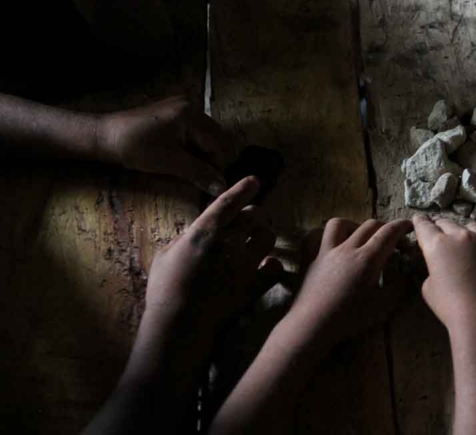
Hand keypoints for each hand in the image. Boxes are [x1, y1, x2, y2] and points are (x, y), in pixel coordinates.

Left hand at [98, 96, 229, 195]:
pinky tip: (186, 160)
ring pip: (209, 136)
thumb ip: (199, 173)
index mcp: (192, 115)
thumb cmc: (136, 148)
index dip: (219, 166)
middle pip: (218, 137)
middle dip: (215, 160)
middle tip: (205, 179)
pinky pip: (196, 132)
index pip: (220, 143)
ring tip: (195, 172)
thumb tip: (222, 187)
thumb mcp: (170, 163)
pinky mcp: (175, 114)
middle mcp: (192, 106)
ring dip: (206, 155)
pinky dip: (196, 148)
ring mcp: (183, 108)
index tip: (214, 185)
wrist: (104, 136)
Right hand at [132, 177, 281, 382]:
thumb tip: (196, 231)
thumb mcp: (165, 257)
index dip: (243, 188)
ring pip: (268, 237)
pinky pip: (276, 266)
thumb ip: (185, 239)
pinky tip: (263, 266)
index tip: (254, 181)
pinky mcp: (255, 287)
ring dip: (263, 236)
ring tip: (256, 243)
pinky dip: (271, 264)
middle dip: (253, 215)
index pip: (229, 202)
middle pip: (254, 216)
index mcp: (204, 233)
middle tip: (249, 221)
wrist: (180, 329)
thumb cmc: (165, 292)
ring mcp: (245, 266)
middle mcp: (228, 244)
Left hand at [288, 218, 412, 347]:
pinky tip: (333, 243)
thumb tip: (403, 272)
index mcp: (368, 259)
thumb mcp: (383, 307)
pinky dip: (327, 234)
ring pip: (340, 223)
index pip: (388, 233)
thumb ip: (397, 286)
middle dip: (385, 227)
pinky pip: (316, 235)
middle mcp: (347, 248)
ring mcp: (326, 251)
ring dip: (355, 226)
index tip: (410, 226)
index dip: (402, 226)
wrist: (313, 324)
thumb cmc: (350, 318)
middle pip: (369, 226)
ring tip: (360, 238)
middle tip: (392, 239)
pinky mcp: (310, 257)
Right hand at [413, 215, 475, 334]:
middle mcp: (461, 235)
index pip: (424, 225)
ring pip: (471, 227)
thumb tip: (440, 264)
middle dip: (440, 227)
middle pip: (447, 222)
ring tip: (464, 243)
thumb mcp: (428, 286)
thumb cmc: (450, 306)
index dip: (420, 222)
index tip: (420, 220)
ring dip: (463, 232)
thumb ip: (433, 267)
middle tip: (439, 233)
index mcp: (437, 244)